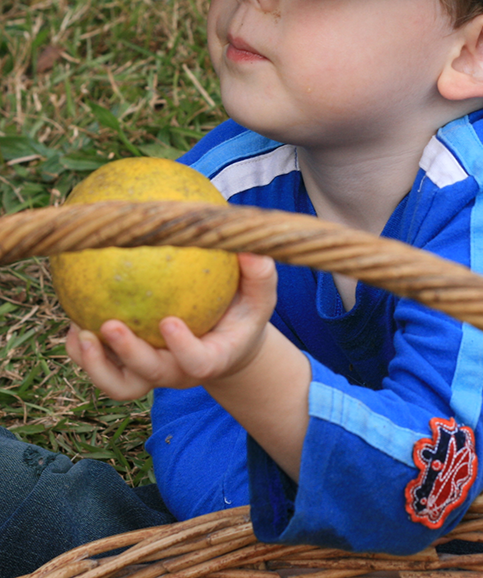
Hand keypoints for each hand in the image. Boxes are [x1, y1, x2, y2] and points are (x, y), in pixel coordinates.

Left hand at [66, 252, 277, 400]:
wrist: (226, 344)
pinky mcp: (130, 371)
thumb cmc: (243, 315)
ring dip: (96, 364)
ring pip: (119, 385)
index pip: (197, 362)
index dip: (182, 347)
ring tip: (79, 331)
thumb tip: (252, 247)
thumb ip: (260, 276)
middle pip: (150, 376)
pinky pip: (102, 369)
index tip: (169, 321)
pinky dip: (82, 352)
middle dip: (127, 354)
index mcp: (212, 359)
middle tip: (109, 325)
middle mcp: (178, 373)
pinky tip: (73, 320)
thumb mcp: (261, 297)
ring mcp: (152, 375)